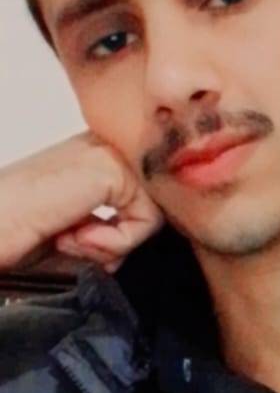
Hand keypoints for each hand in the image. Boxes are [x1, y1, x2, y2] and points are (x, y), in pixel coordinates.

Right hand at [0, 131, 164, 274]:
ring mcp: (107, 152)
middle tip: (71, 243)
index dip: (116, 235)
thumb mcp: (71, 234)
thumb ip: (109, 231)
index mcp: (92, 157)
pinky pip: (148, 220)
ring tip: (69, 239)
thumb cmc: (13, 232)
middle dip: (117, 240)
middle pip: (151, 206)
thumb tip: (136, 245)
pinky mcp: (111, 167)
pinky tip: (73, 236)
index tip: (70, 241)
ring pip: (153, 214)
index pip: (141, 201)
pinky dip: (114, 243)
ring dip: (111, 243)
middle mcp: (103, 147)